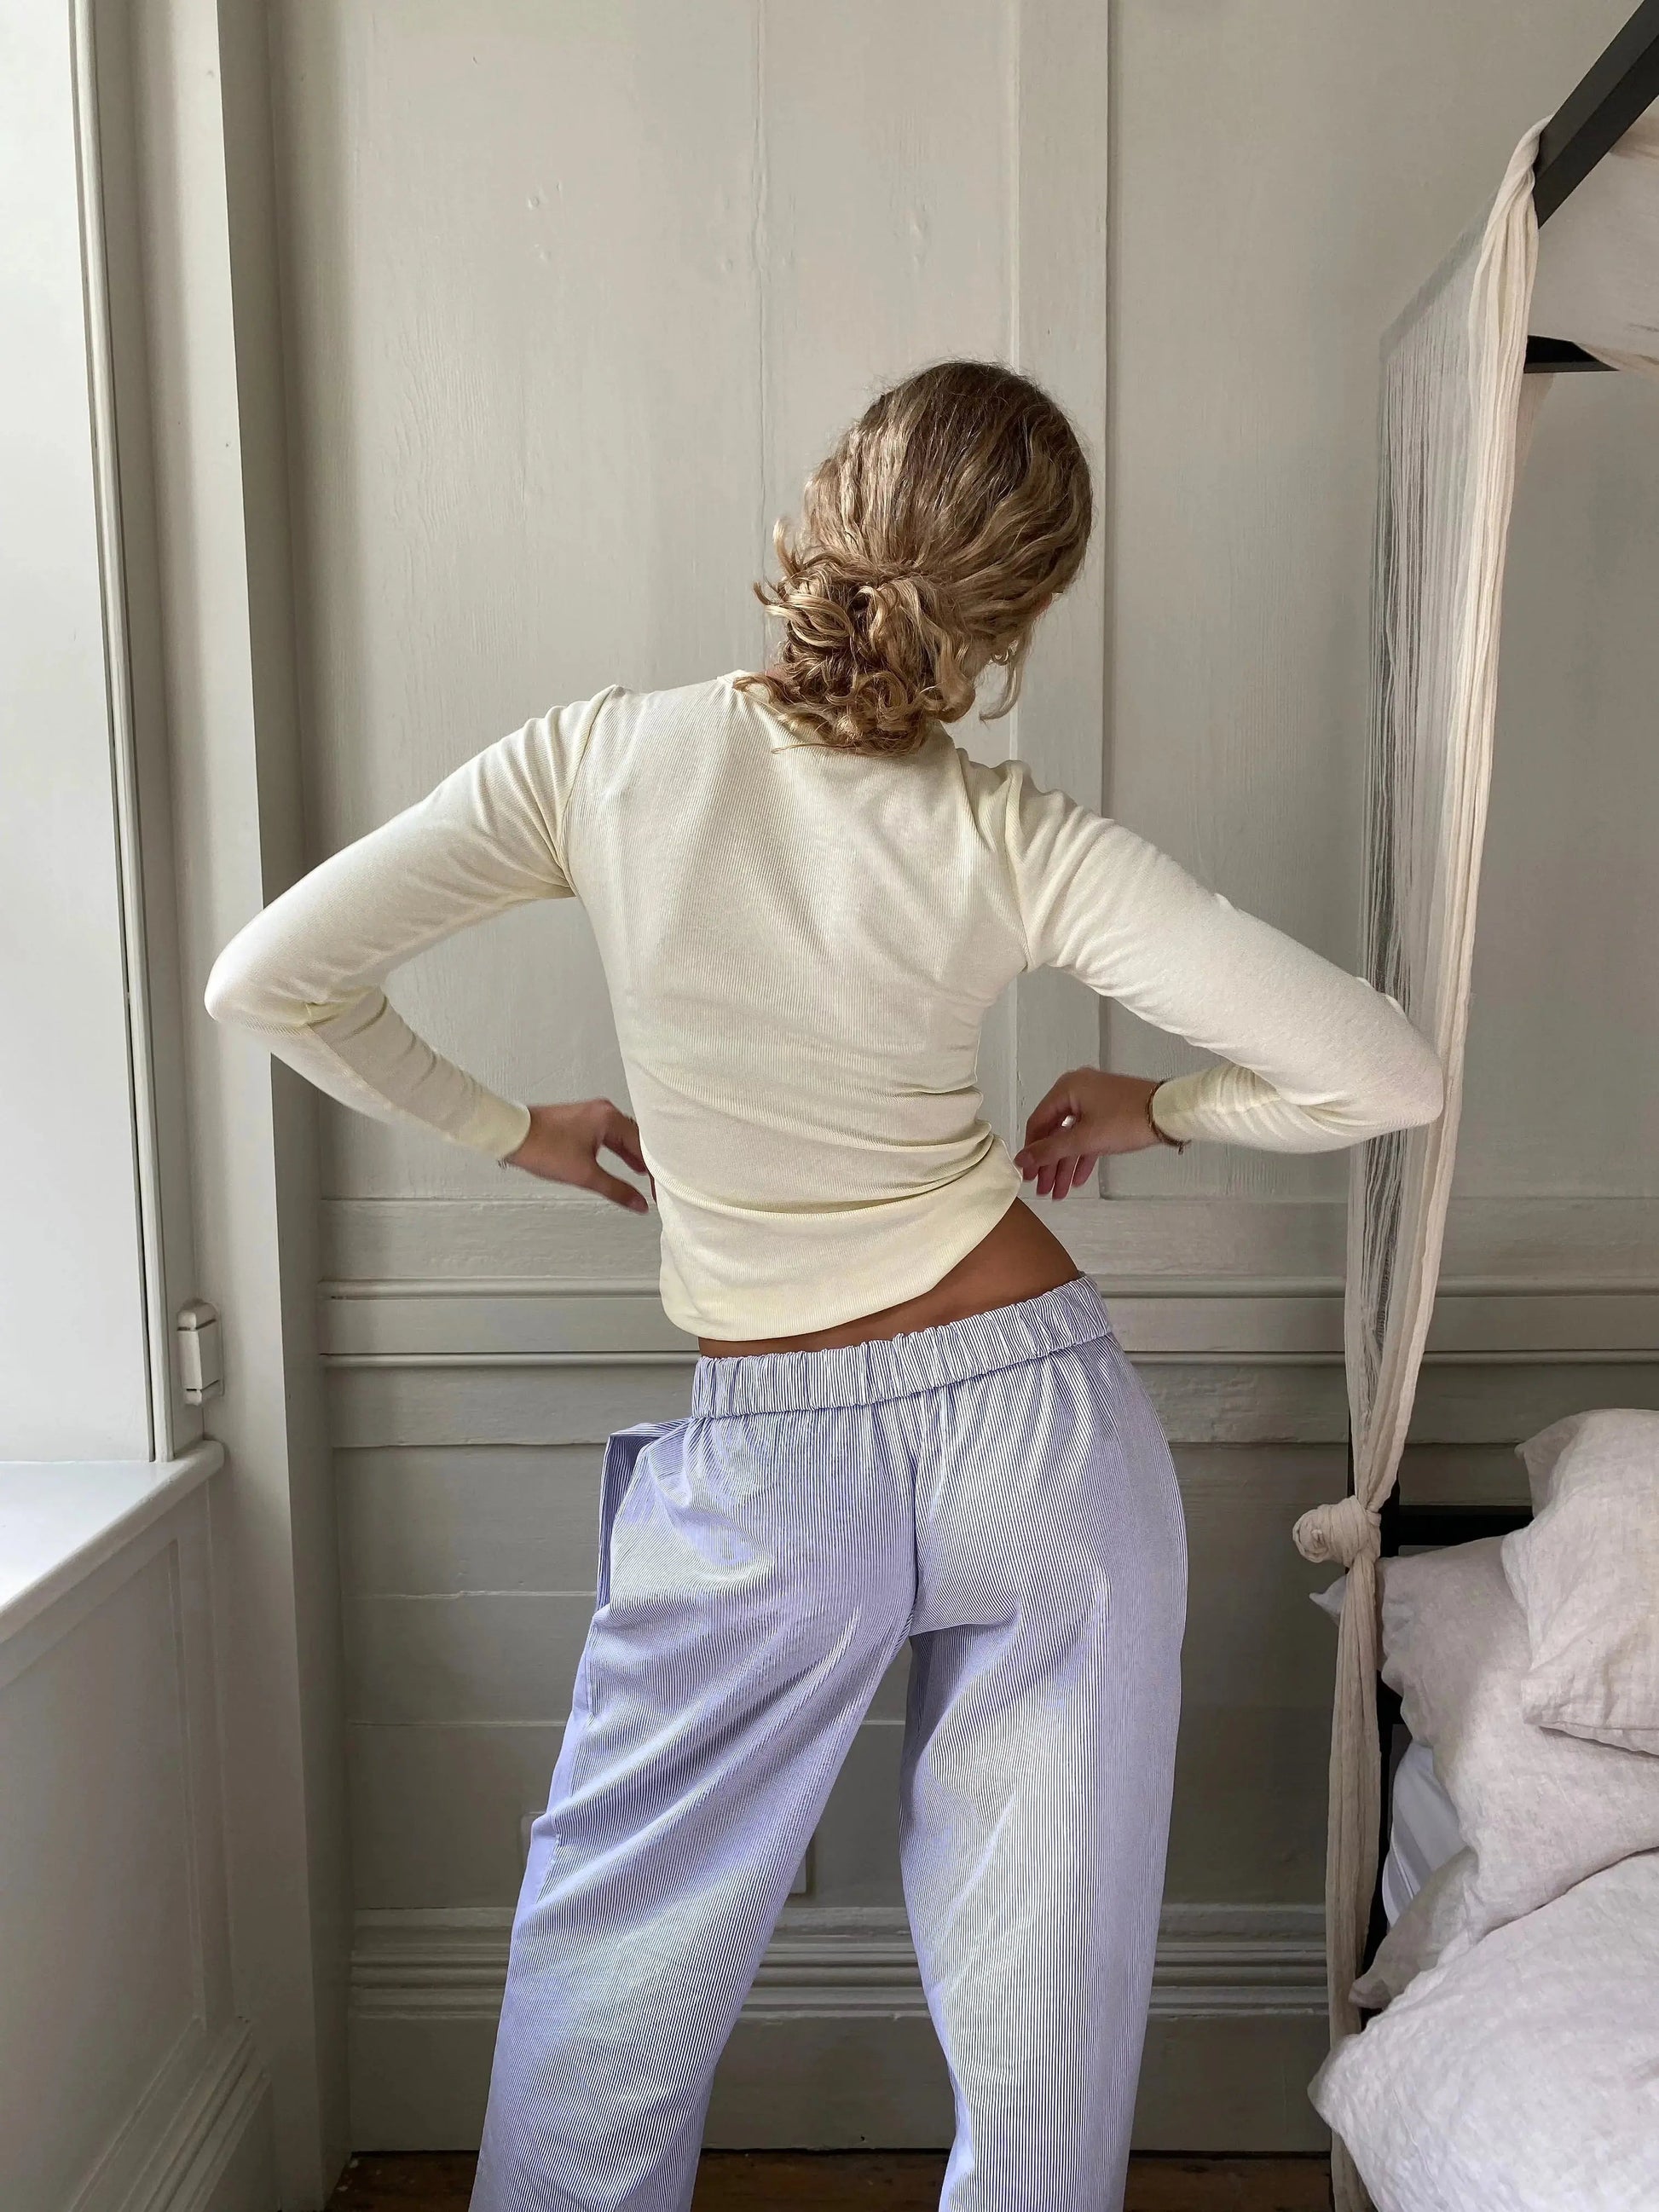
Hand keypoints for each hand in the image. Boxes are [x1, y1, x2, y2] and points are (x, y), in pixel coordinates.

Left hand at [503, 1099, 654, 1212]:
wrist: (511, 1134)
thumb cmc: (543, 1148)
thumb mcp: (584, 1175)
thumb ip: (616, 1190)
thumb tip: (639, 1204)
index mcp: (609, 1118)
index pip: (643, 1146)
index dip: (654, 1170)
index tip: (660, 1189)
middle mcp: (604, 1110)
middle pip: (637, 1138)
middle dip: (648, 1161)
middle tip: (659, 1182)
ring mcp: (592, 1113)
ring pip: (623, 1136)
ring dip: (633, 1155)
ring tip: (646, 1174)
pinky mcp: (581, 1119)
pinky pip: (609, 1134)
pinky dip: (618, 1149)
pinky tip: (623, 1161)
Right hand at [1014, 1068, 1165, 1198]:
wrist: (1169, 1113)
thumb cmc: (1124, 1121)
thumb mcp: (1084, 1139)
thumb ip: (1050, 1150)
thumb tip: (1020, 1159)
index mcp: (1066, 1088)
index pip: (1038, 1122)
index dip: (1031, 1150)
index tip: (1026, 1175)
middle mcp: (1076, 1090)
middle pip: (1055, 1132)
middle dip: (1049, 1164)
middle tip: (1042, 1189)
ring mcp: (1094, 1101)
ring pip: (1072, 1136)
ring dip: (1065, 1164)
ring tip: (1058, 1192)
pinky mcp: (1108, 1111)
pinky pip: (1088, 1135)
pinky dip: (1083, 1156)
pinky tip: (1077, 1180)